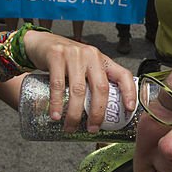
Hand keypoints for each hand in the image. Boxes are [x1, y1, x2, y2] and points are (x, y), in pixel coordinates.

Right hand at [20, 31, 136, 132]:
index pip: (123, 75)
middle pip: (100, 88)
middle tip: (92, 129)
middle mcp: (92, 56)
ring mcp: (74, 55)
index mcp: (103, 60)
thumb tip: (101, 114)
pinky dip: (57, 103)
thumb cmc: (67, 60)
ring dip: (75, 113)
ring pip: (79, 90)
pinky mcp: (56, 56)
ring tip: (70, 127)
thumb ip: (94, 83)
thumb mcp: (86, 67)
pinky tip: (56, 115)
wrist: (41, 43)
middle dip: (97, 112)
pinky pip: (58, 84)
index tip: (129, 109)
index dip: (129, 92)